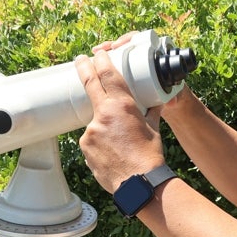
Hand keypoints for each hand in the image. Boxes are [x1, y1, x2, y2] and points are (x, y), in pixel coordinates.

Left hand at [76, 49, 166, 192]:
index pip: (107, 75)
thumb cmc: (149, 156)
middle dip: (84, 68)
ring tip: (119, 143)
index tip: (97, 54)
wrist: (139, 183)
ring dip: (104, 126)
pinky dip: (100, 142)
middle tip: (80, 60)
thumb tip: (156, 103)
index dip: (101, 60)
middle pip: (90, 85)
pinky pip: (91, 139)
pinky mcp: (85, 146)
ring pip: (95, 121)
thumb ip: (151, 112)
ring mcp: (91, 131)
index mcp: (122, 106)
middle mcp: (103, 115)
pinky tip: (112, 153)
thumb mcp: (153, 129)